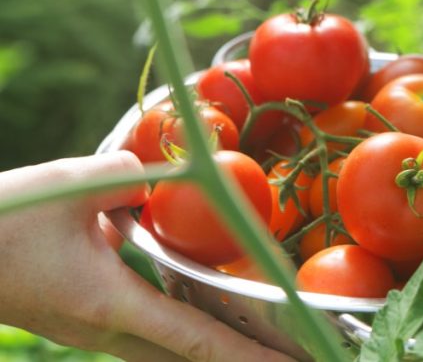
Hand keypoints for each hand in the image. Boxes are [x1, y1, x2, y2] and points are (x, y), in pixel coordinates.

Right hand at [0, 152, 292, 361]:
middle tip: (296, 356)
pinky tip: (202, 314)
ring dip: (211, 348)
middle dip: (242, 360)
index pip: (198, 340)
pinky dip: (183, 333)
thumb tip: (170, 176)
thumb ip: (128, 177)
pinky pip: (146, 335)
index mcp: (112, 304)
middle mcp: (107, 330)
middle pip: (190, 357)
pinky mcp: (82, 321)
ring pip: (166, 351)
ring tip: (261, 341)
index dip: (251, 359)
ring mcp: (92, 332)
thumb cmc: (0, 222)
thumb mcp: (67, 185)